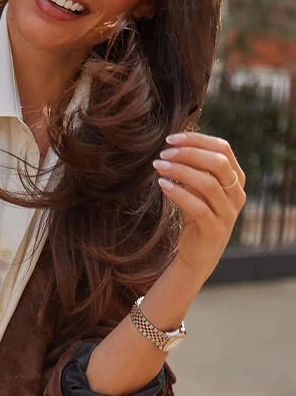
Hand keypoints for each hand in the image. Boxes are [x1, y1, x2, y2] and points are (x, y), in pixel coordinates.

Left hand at [152, 131, 245, 283]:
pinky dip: (178, 193)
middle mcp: (237, 195)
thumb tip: (175, 142)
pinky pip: (198, 207)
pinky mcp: (214, 230)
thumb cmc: (194, 217)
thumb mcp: (197, 189)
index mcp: (236, 179)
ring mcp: (228, 213)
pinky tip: (162, 185)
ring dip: (180, 171)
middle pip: (218, 163)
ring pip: (208, 183)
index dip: (197, 140)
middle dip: (188, 153)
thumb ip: (195, 168)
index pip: (223, 148)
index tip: (171, 139)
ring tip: (158, 167)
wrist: (196, 256)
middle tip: (163, 154)